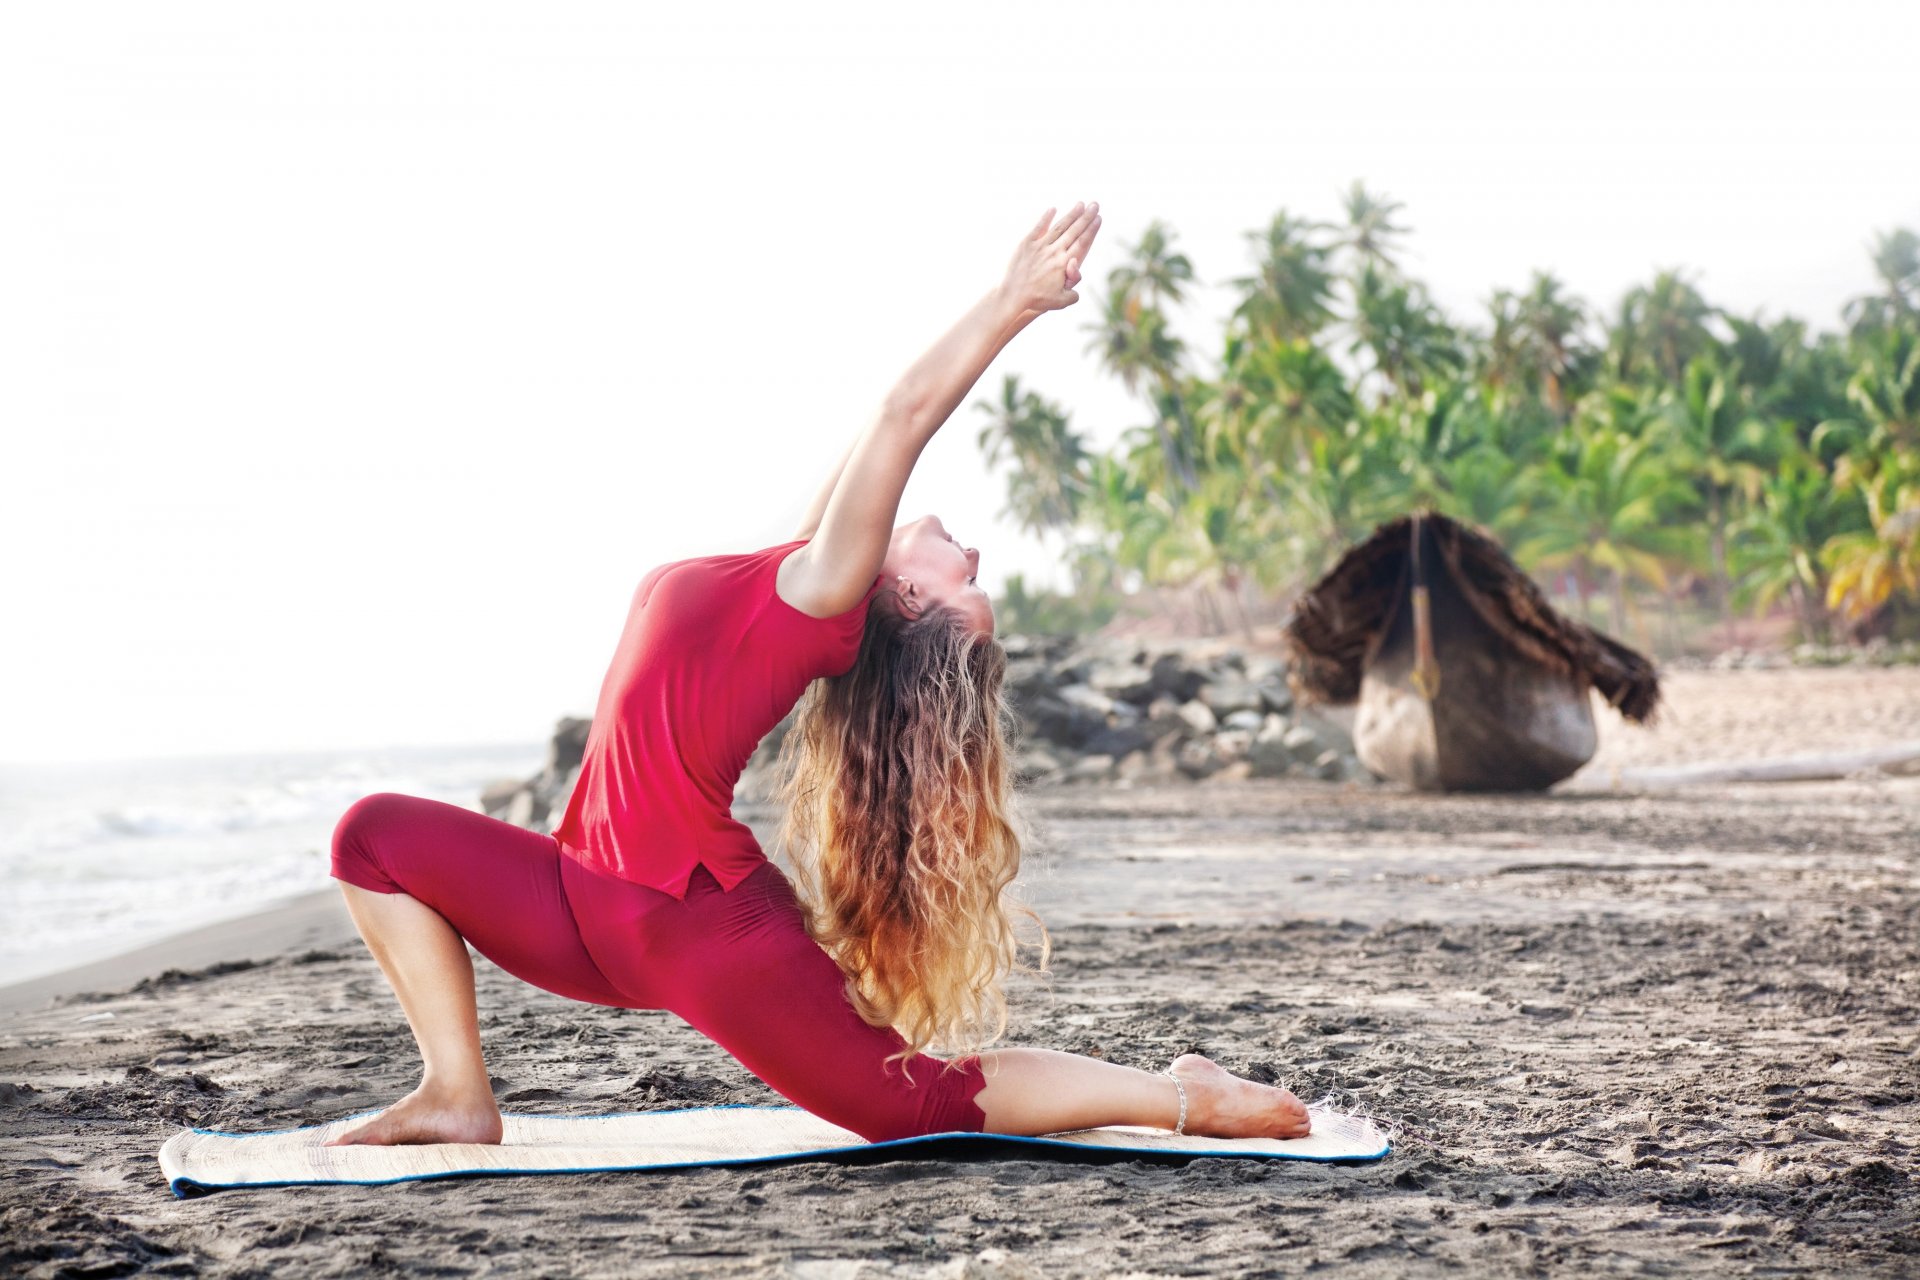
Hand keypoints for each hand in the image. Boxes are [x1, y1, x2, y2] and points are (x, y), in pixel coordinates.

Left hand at [1002, 201, 1101, 316]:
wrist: (1013, 296)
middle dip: (1086, 217)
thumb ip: (1074, 293)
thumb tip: (1078, 274)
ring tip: (1081, 204)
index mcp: (1064, 264)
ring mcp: (1040, 246)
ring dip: (1071, 215)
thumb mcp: (1061, 301)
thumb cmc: (1037, 300)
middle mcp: (1054, 252)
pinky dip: (1046, 218)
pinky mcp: (1026, 244)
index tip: (1099, 218)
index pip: (1082, 243)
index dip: (1091, 230)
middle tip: (1095, 205)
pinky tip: (1053, 209)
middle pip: (1074, 231)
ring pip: (1059, 227)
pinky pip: (1038, 228)